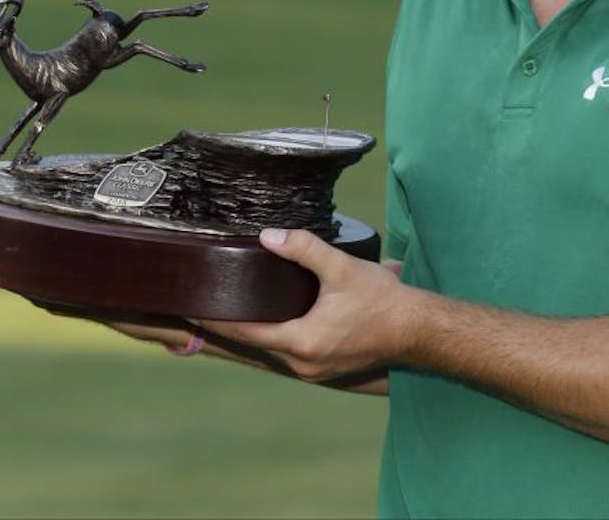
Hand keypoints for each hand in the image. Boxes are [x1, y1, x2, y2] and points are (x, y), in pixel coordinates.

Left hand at [200, 228, 412, 382]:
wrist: (417, 329)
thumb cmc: (382, 301)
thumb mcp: (341, 268)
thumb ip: (303, 249)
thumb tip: (267, 236)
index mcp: (301, 342)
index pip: (245, 331)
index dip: (216, 318)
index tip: (191, 308)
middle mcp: (303, 364)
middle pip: (256, 342)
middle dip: (233, 323)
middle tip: (208, 302)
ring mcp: (314, 371)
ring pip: (274, 348)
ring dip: (258, 330)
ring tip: (235, 308)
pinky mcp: (326, 369)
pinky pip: (291, 352)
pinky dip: (278, 336)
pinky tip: (273, 319)